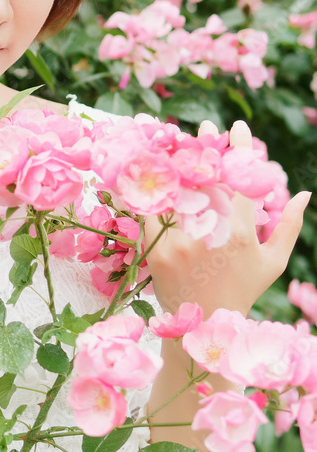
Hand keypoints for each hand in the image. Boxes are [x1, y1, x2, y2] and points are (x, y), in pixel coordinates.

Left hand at [145, 120, 310, 317]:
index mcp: (241, 233)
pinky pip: (151, 211)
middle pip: (204, 179)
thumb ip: (291, 226)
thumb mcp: (273, 261)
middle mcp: (210, 235)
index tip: (237, 127)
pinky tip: (152, 170)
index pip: (239, 180)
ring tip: (177, 142)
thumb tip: (304, 194)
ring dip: (177, 162)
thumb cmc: (244, 288)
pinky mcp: (156, 251)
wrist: (205, 324)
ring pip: (176, 190)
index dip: (240, 150)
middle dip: (207, 148)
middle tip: (206, 128)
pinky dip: (152, 189)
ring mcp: (180, 242)